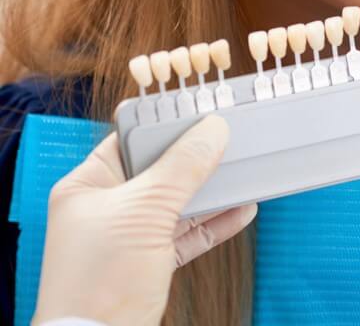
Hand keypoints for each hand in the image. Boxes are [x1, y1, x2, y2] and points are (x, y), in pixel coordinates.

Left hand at [32, 114, 256, 325]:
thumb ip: (184, 166)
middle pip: (159, 169)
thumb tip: (214, 128)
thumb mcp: (147, 210)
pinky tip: (242, 210)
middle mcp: (107, 207)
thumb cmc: (101, 279)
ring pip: (178, 202)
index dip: (165, 122)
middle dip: (196, 157)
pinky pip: (188, 234)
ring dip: (212, 190)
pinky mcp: (150, 264)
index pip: (129, 138)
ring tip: (244, 170)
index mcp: (88, 185)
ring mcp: (129, 237)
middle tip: (230, 137)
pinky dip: (214, 223)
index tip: (201, 109)